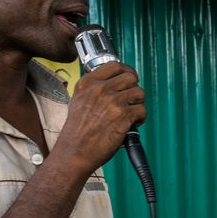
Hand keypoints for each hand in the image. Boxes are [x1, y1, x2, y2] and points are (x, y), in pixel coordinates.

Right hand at [58, 61, 145, 175]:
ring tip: (131, 113)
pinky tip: (132, 124)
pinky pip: (142, 110)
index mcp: (87, 83)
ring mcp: (111, 102)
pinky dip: (140, 118)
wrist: (75, 151)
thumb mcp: (79, 100)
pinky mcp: (122, 116)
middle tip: (132, 100)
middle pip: (131, 77)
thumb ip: (95, 89)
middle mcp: (99, 89)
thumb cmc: (78, 131)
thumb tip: (117, 83)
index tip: (131, 79)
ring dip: (139, 104)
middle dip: (135, 89)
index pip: (115, 66)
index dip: (127, 72)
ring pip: (139, 93)